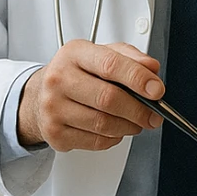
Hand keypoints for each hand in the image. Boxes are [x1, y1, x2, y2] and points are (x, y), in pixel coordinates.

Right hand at [18, 41, 164, 152]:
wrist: (39, 96)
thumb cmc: (75, 74)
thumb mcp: (100, 54)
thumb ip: (129, 57)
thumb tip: (151, 69)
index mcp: (74, 54)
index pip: (110, 64)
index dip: (137, 78)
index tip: (156, 89)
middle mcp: (59, 79)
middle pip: (109, 98)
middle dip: (139, 110)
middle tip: (153, 114)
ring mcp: (54, 108)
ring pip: (104, 124)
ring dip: (129, 126)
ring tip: (136, 122)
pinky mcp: (55, 133)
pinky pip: (96, 141)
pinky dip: (113, 138)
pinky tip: (114, 129)